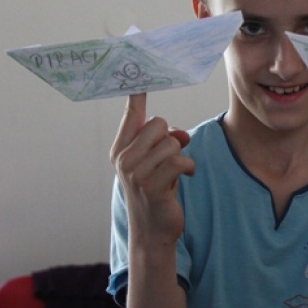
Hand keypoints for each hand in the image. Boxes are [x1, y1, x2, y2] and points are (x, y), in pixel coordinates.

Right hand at [110, 93, 194, 244]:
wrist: (152, 231)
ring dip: (180, 157)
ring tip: (172, 174)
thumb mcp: (155, 163)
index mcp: (120, 149)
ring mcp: (135, 172)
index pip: (130, 115)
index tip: (138, 75)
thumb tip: (181, 134)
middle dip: (170, 139)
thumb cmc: (156, 191)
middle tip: (167, 160)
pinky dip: (188, 168)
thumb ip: (163, 142)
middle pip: (158, 124)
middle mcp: (123, 158)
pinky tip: (183, 178)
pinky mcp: (151, 185)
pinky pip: (179, 160)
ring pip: (172, 143)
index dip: (136, 95)